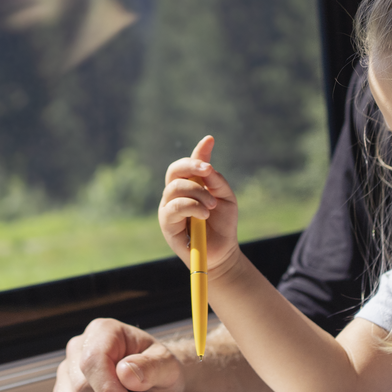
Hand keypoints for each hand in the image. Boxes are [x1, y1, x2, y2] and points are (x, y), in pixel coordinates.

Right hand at [52, 318, 188, 391]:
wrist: (157, 382)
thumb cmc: (159, 369)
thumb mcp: (167, 366)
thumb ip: (151, 367)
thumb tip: (125, 372)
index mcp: (104, 331)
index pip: (92, 360)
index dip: (108, 390)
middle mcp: (80, 348)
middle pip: (81, 387)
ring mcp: (68, 372)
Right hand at [159, 136, 240, 278]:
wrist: (223, 252)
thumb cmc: (223, 224)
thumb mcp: (225, 197)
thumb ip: (215, 179)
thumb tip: (207, 161)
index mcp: (188, 185)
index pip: (186, 164)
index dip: (197, 152)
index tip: (210, 140)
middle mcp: (175, 194)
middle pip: (174, 171)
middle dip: (192, 166)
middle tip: (209, 171)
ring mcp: (169, 208)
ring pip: (175, 188)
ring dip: (197, 193)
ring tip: (211, 206)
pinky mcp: (166, 223)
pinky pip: (174, 207)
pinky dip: (191, 206)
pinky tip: (204, 215)